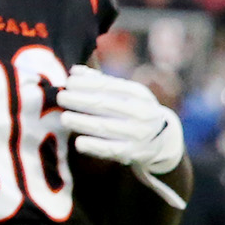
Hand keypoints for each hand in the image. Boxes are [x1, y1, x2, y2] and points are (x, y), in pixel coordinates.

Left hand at [58, 66, 184, 179]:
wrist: (163, 141)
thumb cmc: (136, 111)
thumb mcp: (127, 93)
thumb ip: (102, 82)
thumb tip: (75, 71)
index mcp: (139, 95)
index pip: (107, 86)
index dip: (85, 84)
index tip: (69, 83)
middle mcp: (141, 114)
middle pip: (103, 105)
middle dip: (78, 100)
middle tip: (61, 98)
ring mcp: (138, 135)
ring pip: (103, 127)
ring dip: (80, 122)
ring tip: (65, 118)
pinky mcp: (133, 154)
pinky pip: (109, 150)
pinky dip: (93, 146)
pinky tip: (78, 142)